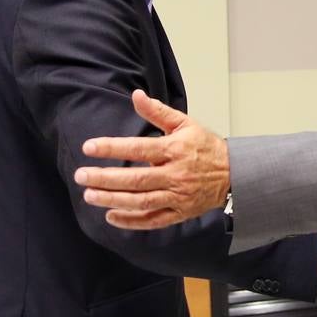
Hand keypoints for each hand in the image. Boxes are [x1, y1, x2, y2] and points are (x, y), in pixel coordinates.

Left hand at [74, 90, 228, 228]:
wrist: (235, 174)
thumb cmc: (206, 147)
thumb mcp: (184, 124)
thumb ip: (157, 112)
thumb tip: (136, 95)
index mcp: (174, 150)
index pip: (138, 149)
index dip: (112, 148)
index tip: (89, 147)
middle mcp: (175, 175)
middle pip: (135, 180)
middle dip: (105, 179)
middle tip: (80, 176)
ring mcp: (178, 196)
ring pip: (141, 201)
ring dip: (113, 200)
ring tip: (90, 196)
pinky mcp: (180, 213)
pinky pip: (153, 220)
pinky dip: (132, 221)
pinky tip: (111, 217)